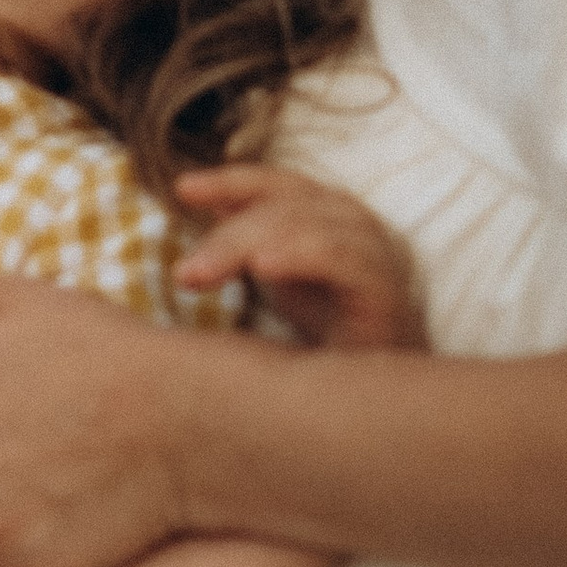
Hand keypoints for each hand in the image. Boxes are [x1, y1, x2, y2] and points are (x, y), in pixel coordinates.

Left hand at [172, 168, 420, 352]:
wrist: (378, 385)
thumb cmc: (328, 324)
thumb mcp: (277, 276)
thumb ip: (246, 241)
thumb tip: (208, 208)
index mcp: (323, 210)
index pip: (272, 183)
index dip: (228, 182)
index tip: (183, 189)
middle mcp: (349, 219)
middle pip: (280, 207)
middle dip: (226, 236)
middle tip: (184, 273)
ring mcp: (371, 248)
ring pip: (303, 225)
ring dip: (246, 246)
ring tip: (204, 273)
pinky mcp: (384, 285)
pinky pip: (338, 256)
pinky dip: (298, 254)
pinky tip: (263, 268)